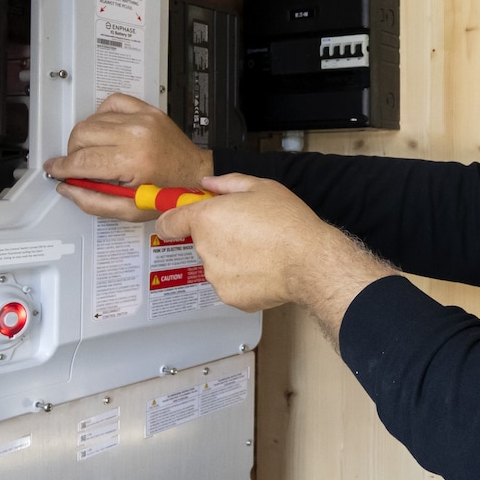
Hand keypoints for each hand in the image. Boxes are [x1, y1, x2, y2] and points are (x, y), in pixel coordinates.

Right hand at [45, 94, 214, 219]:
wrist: (194, 173)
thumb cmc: (168, 193)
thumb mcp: (130, 210)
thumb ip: (94, 202)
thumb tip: (66, 188)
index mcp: (134, 162)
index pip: (82, 161)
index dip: (62, 167)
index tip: (54, 169)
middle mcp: (137, 135)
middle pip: (81, 135)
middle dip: (73, 153)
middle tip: (79, 166)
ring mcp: (142, 119)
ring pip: (92, 119)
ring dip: (86, 137)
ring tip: (96, 152)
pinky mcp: (147, 110)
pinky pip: (111, 103)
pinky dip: (102, 116)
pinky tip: (107, 132)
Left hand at [159, 175, 394, 338]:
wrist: (309, 261)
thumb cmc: (288, 222)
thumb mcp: (261, 187)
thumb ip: (228, 183)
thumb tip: (208, 184)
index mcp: (206, 218)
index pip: (169, 223)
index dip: (173, 221)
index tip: (179, 222)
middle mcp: (204, 248)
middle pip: (201, 242)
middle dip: (218, 237)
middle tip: (247, 232)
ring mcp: (215, 276)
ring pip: (216, 264)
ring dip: (231, 259)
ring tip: (261, 252)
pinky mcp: (229, 296)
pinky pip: (230, 285)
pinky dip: (243, 279)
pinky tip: (265, 270)